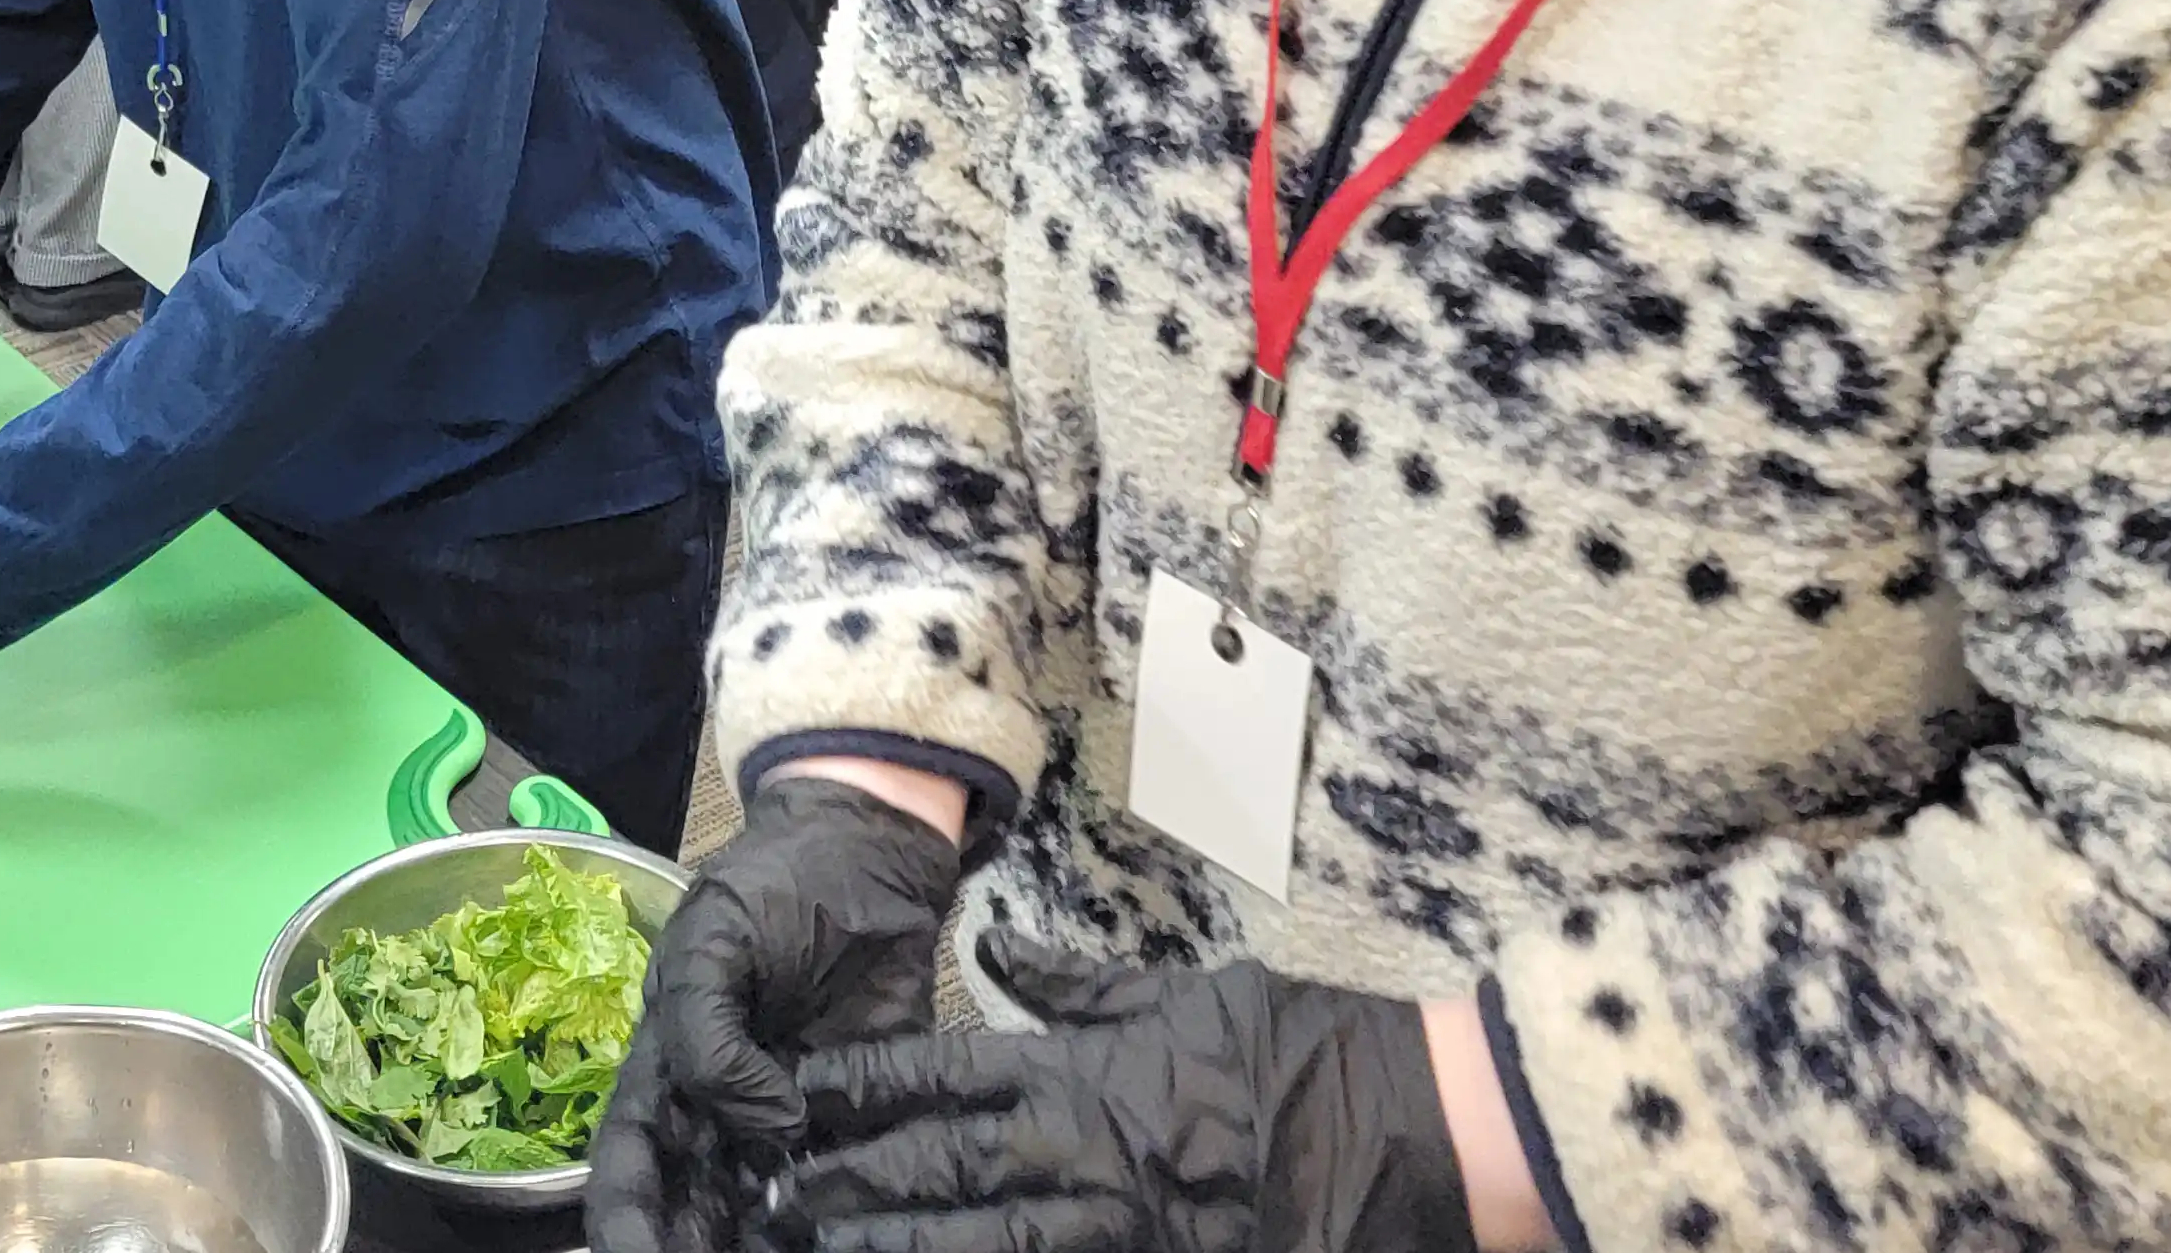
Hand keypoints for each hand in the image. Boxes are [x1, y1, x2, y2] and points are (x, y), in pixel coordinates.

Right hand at [586, 774, 964, 1252]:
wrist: (873, 849)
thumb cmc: (776, 882)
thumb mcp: (716, 941)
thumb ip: (713, 1037)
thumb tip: (768, 1130)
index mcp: (668, 1066)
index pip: (629, 1164)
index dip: (626, 1222)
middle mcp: (724, 1111)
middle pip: (692, 1209)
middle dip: (693, 1250)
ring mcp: (792, 1121)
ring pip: (762, 1214)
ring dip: (761, 1245)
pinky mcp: (861, 1117)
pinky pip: (844, 1186)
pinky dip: (840, 1224)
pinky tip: (849, 1238)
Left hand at [786, 939, 1473, 1252]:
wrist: (1401, 1130)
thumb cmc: (1294, 1048)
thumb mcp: (1175, 993)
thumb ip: (1072, 981)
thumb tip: (996, 947)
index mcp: (1076, 1071)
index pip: (937, 1076)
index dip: (856, 1088)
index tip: (791, 1095)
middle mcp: (1075, 1152)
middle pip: (930, 1168)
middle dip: (845, 1183)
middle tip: (770, 1195)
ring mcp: (1110, 1226)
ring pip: (969, 1243)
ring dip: (890, 1247)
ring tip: (816, 1248)